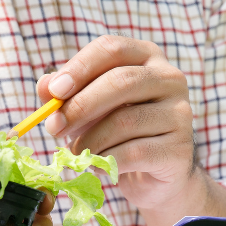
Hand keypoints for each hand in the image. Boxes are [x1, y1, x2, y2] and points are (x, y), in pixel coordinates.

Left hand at [38, 35, 225, 225]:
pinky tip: (96, 167)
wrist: (154, 176)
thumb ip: (66, 95)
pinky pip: (134, 152)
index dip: (80, 67)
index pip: (111, 49)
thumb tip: (45, 86)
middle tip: (54, 128)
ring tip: (75, 153)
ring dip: (90, 141)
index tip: (54, 92)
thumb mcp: (88, 109)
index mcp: (146, 57)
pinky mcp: (179, 148)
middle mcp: (169, 78)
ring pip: (124, 121)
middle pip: (120, 82)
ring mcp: (180, 113)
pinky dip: (106, 162)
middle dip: (80, 106)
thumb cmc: (118, 134)